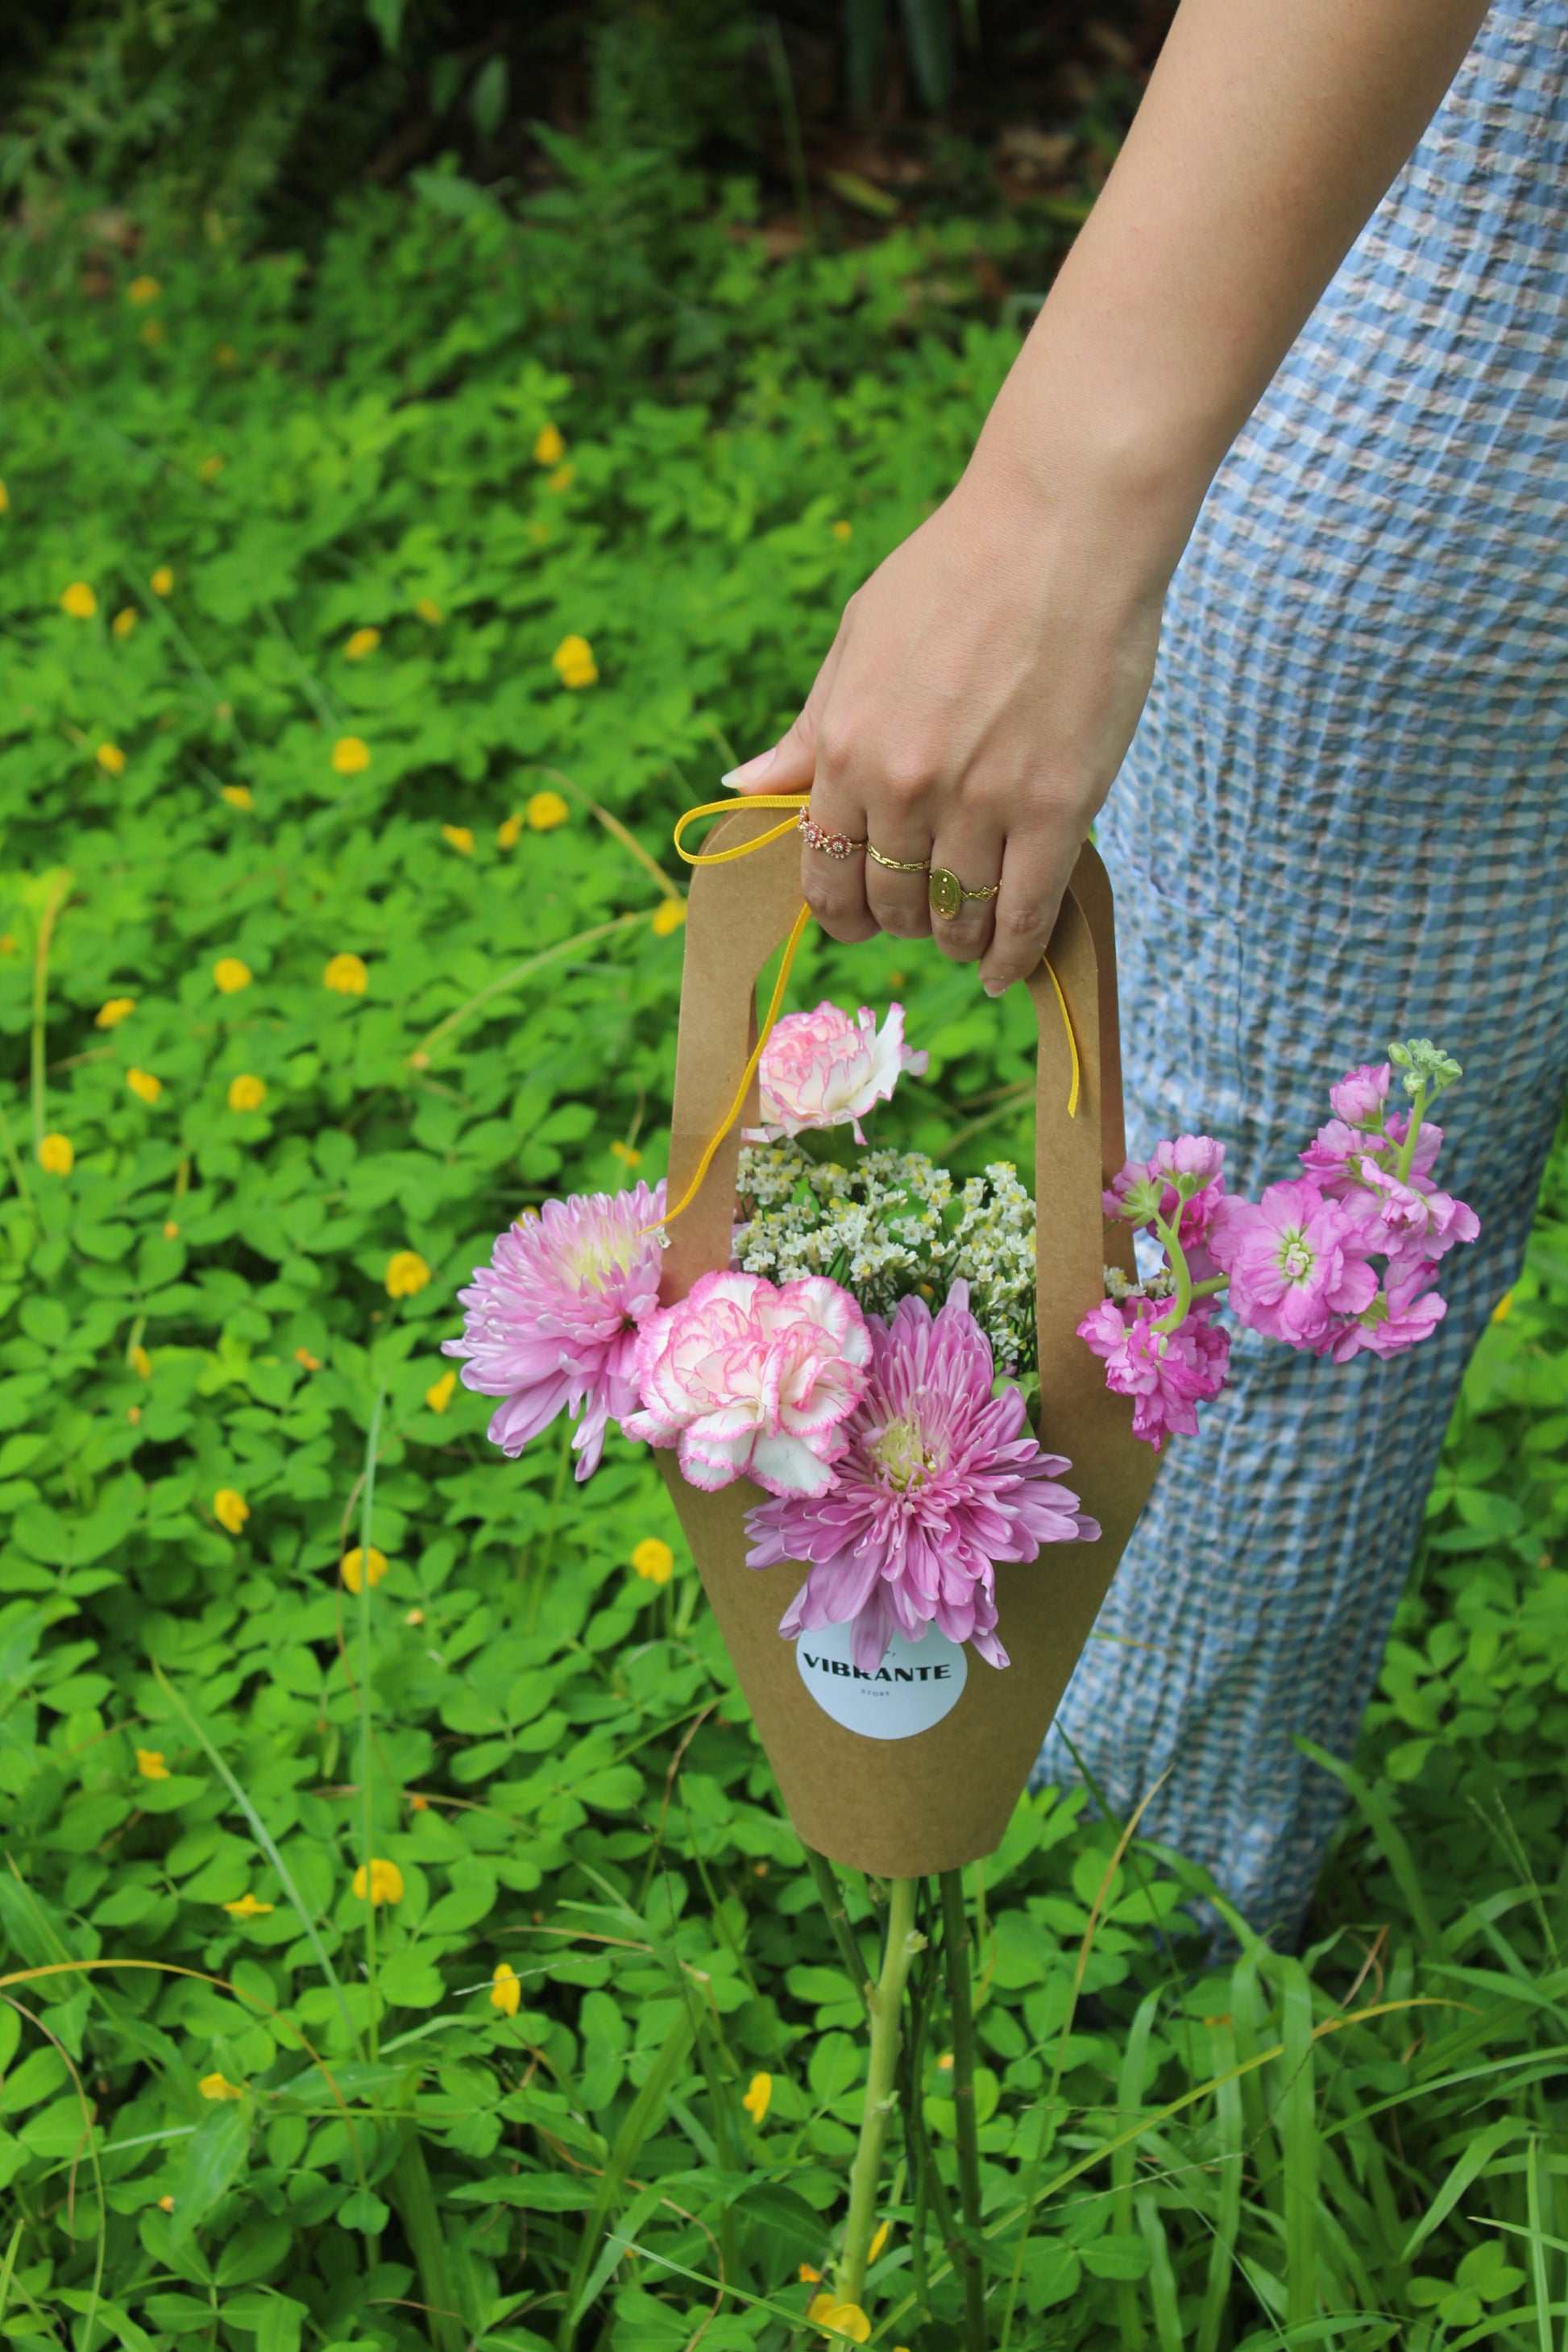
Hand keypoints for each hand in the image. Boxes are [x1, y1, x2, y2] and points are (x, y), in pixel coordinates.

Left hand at [723, 461, 1168, 993]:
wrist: (1063, 526)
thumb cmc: (957, 571)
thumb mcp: (855, 641)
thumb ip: (807, 732)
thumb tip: (742, 787)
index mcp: (847, 748)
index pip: (824, 872)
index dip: (838, 911)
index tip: (856, 920)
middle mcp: (905, 786)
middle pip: (889, 903)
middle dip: (898, 924)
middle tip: (919, 921)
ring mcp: (983, 802)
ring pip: (956, 917)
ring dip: (957, 940)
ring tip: (966, 937)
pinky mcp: (1056, 808)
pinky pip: (1024, 913)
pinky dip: (1012, 954)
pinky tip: (1006, 970)